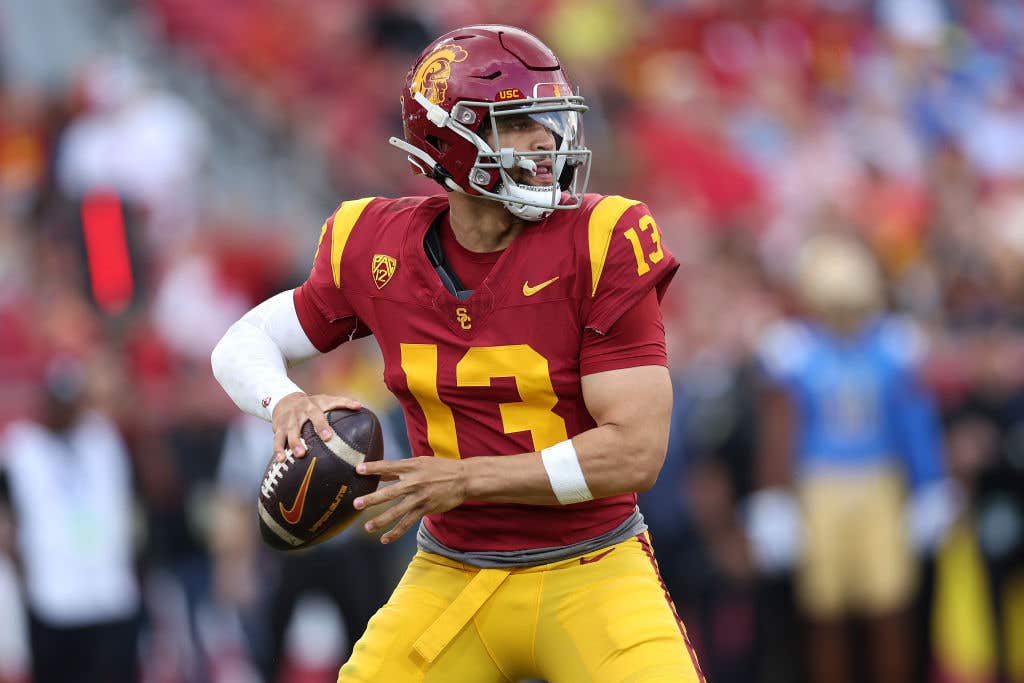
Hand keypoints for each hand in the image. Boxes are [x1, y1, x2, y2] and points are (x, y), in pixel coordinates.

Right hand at [271, 392, 361, 461]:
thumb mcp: (325, 400)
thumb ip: (342, 402)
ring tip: (300, 455)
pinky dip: (278, 449)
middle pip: (311, 417)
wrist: (285, 402)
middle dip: (319, 427)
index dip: (336, 412)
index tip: (339, 426)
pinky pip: (277, 439)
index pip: (329, 406)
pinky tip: (281, 459)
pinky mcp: (279, 427)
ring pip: (292, 430)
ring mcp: (290, 419)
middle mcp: (303, 410)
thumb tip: (360, 406)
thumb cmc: (311, 405)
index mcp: (316, 404)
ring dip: (295, 442)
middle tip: (327, 438)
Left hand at [353, 457, 468, 543]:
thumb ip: (399, 469)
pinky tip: (385, 539)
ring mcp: (420, 497)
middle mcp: (415, 482)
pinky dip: (396, 532)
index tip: (358, 470)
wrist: (464, 478)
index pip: (389, 467)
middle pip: (390, 492)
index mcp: (412, 467)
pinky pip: (408, 522)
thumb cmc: (440, 468)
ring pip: (398, 511)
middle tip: (357, 504)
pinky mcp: (425, 509)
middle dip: (372, 499)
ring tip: (368, 527)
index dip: (374, 468)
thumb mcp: (420, 462)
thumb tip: (378, 472)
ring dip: (381, 520)